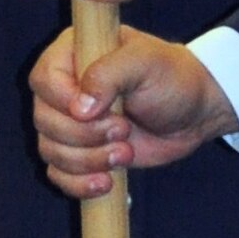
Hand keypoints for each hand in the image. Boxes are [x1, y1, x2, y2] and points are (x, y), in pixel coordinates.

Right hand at [30, 25, 238, 198]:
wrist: (194, 113)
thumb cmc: (172, 77)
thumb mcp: (146, 62)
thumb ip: (110, 74)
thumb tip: (79, 108)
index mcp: (73, 53)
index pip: (44, 79)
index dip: (64, 101)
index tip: (97, 112)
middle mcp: (65, 87)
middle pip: (44, 119)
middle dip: (84, 136)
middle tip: (123, 131)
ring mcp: (70, 122)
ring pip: (50, 150)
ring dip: (86, 160)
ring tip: (125, 153)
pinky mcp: (80, 152)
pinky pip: (58, 173)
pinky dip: (78, 183)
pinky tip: (106, 183)